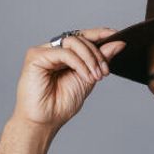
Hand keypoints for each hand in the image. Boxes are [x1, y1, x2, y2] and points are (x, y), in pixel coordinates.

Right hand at [11, 27, 125, 131]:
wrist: (46, 119)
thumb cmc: (62, 103)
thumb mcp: (89, 78)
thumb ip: (101, 60)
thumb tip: (118, 43)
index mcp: (65, 54)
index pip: (83, 37)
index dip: (100, 34)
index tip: (117, 35)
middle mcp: (53, 50)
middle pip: (80, 38)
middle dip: (97, 54)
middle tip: (105, 71)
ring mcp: (43, 52)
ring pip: (73, 42)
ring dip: (90, 58)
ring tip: (96, 76)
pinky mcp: (35, 57)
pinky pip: (64, 53)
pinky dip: (79, 64)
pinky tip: (86, 76)